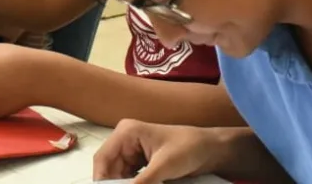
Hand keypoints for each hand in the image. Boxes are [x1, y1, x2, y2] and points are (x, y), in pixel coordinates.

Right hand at [93, 120, 218, 183]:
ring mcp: (133, 151)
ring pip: (118, 176)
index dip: (101, 180)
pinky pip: (129, 178)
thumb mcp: (164, 166)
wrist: (211, 149)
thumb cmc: (189, 148)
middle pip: (109, 169)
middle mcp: (125, 140)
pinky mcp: (141, 162)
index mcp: (126, 132)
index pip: (103, 159)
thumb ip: (142, 182)